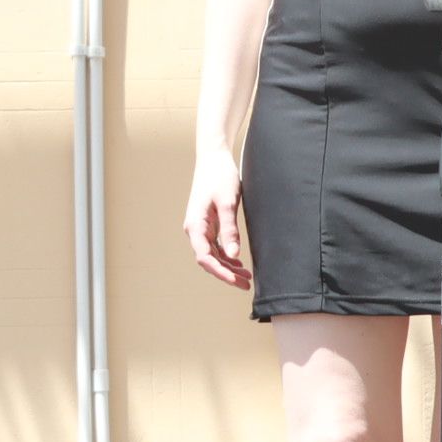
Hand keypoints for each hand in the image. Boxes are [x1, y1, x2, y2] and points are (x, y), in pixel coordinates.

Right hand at [183, 150, 249, 287]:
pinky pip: (215, 245)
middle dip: (226, 274)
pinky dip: (226, 256)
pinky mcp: (208, 223)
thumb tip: (233, 255)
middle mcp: (195, 229)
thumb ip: (230, 230)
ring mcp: (200, 227)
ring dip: (228, 267)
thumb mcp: (227, 202)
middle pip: (208, 260)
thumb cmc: (220, 176)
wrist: (213, 157)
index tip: (236, 281)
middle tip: (246, 284)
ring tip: (246, 277)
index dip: (221, 272)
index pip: (205, 258)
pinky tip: (239, 263)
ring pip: (212, 255)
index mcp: (195, 225)